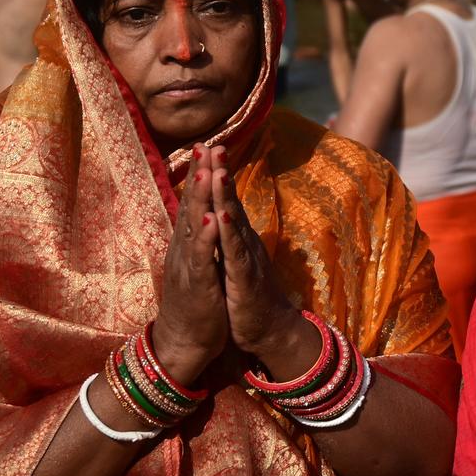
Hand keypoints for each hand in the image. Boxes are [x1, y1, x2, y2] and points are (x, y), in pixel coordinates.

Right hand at [152, 146, 228, 387]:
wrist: (184, 342)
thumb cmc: (196, 302)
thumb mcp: (199, 264)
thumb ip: (200, 240)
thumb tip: (203, 215)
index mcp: (189, 243)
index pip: (195, 202)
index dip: (202, 175)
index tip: (209, 146)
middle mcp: (185, 249)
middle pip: (192, 205)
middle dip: (201, 175)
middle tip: (207, 144)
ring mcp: (189, 265)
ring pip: (194, 226)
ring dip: (201, 198)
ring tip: (208, 171)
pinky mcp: (197, 284)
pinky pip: (202, 258)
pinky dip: (205, 238)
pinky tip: (210, 219)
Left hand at [206, 147, 299, 362]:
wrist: (270, 330)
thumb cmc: (249, 297)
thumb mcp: (235, 262)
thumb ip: (230, 239)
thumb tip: (225, 216)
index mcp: (237, 238)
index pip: (224, 200)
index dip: (214, 175)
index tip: (205, 148)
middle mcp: (244, 242)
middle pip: (230, 201)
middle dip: (220, 173)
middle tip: (213, 144)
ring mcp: (245, 258)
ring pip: (233, 221)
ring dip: (225, 195)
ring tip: (216, 169)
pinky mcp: (244, 277)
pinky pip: (234, 252)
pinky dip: (227, 232)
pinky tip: (221, 215)